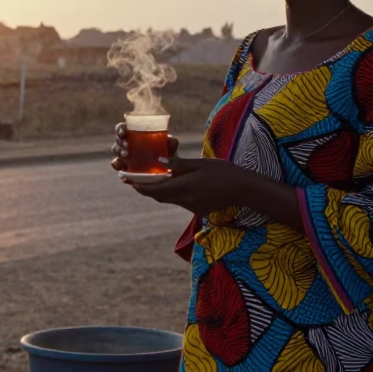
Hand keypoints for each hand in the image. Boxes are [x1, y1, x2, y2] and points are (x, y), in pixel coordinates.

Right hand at [110, 123, 178, 172]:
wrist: (169, 172)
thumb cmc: (167, 155)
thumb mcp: (170, 149)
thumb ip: (171, 144)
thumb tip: (171, 140)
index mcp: (135, 136)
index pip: (123, 129)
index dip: (120, 129)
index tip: (123, 131)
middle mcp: (128, 146)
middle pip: (118, 142)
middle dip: (120, 143)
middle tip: (127, 146)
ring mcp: (125, 159)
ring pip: (116, 154)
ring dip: (119, 154)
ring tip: (127, 156)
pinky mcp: (127, 172)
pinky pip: (120, 171)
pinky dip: (120, 171)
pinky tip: (124, 173)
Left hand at [124, 152, 244, 213]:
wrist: (244, 190)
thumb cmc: (223, 172)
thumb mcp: (200, 163)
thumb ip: (179, 163)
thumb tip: (159, 161)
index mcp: (185, 187)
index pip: (155, 190)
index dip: (140, 187)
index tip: (129, 180)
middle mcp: (186, 200)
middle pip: (159, 196)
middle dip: (147, 189)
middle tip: (136, 180)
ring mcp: (192, 208)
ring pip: (169, 200)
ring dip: (160, 191)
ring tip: (155, 179)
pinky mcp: (199, 210)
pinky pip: (180, 202)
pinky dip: (174, 194)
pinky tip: (177, 185)